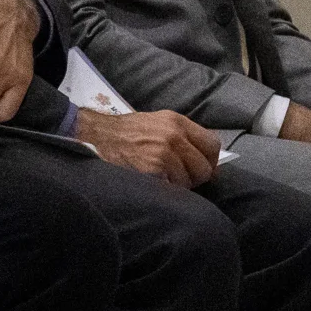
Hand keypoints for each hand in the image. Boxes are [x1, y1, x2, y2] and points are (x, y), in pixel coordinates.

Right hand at [75, 108, 221, 188]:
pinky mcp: (154, 167)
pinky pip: (173, 186)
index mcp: (177, 121)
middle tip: (180, 178)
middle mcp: (174, 134)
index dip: (209, 161)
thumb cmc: (126, 131)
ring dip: (178, 185)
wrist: (97, 134)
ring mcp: (164, 151)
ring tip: (162, 178)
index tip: (201, 168)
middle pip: (204, 167)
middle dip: (195, 177)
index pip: (212, 145)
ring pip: (189, 180)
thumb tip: (208, 164)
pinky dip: (166, 188)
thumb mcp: (158, 123)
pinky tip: (154, 181)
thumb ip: (183, 137)